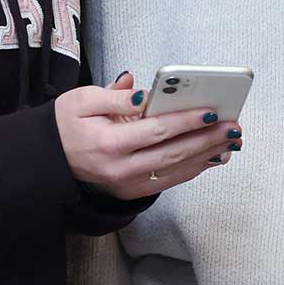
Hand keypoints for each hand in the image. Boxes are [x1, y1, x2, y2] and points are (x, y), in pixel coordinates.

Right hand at [56, 72, 241, 199]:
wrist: (49, 158)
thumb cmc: (66, 123)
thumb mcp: (83, 99)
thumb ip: (115, 95)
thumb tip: (146, 93)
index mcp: (109, 143)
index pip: (156, 131)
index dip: (186, 121)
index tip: (210, 111)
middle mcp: (121, 170)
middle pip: (173, 154)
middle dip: (207, 139)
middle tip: (233, 126)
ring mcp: (128, 185)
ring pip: (176, 171)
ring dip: (207, 155)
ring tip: (232, 140)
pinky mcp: (132, 191)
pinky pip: (170, 181)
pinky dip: (194, 168)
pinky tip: (212, 156)